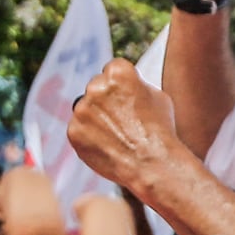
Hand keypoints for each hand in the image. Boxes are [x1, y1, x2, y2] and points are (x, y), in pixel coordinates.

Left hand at [67, 59, 188, 200]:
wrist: (153, 164)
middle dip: (105, 101)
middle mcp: (96, 86)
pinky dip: (88, 137)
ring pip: (85, 109)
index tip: (126, 99)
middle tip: (122, 121)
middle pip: (96, 88)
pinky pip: (79, 129)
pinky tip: (107, 146)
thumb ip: (135, 86)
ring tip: (117, 136)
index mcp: (118, 72)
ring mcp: (82, 110)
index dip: (120, 86)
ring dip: (95, 118)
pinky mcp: (74, 131)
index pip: (111, 70)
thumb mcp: (157, 96)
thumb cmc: (161, 130)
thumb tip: (124, 87)